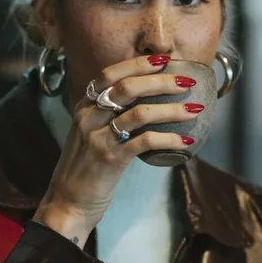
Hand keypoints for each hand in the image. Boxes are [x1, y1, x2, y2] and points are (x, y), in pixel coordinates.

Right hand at [34, 55, 204, 245]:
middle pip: (127, 87)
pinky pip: (145, 141)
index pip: (110, 74)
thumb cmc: (85, 169)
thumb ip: (108, 116)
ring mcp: (98, 138)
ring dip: (171, 110)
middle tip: (186, 82)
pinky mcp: (110, 159)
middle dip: (161, 81)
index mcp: (84, 107)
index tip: (164, 59)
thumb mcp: (89, 135)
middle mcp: (88, 118)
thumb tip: (144, 101)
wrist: (68, 203)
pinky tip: (186, 143)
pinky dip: (169, 139)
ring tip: (194, 110)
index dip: (138, 64)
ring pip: (140, 113)